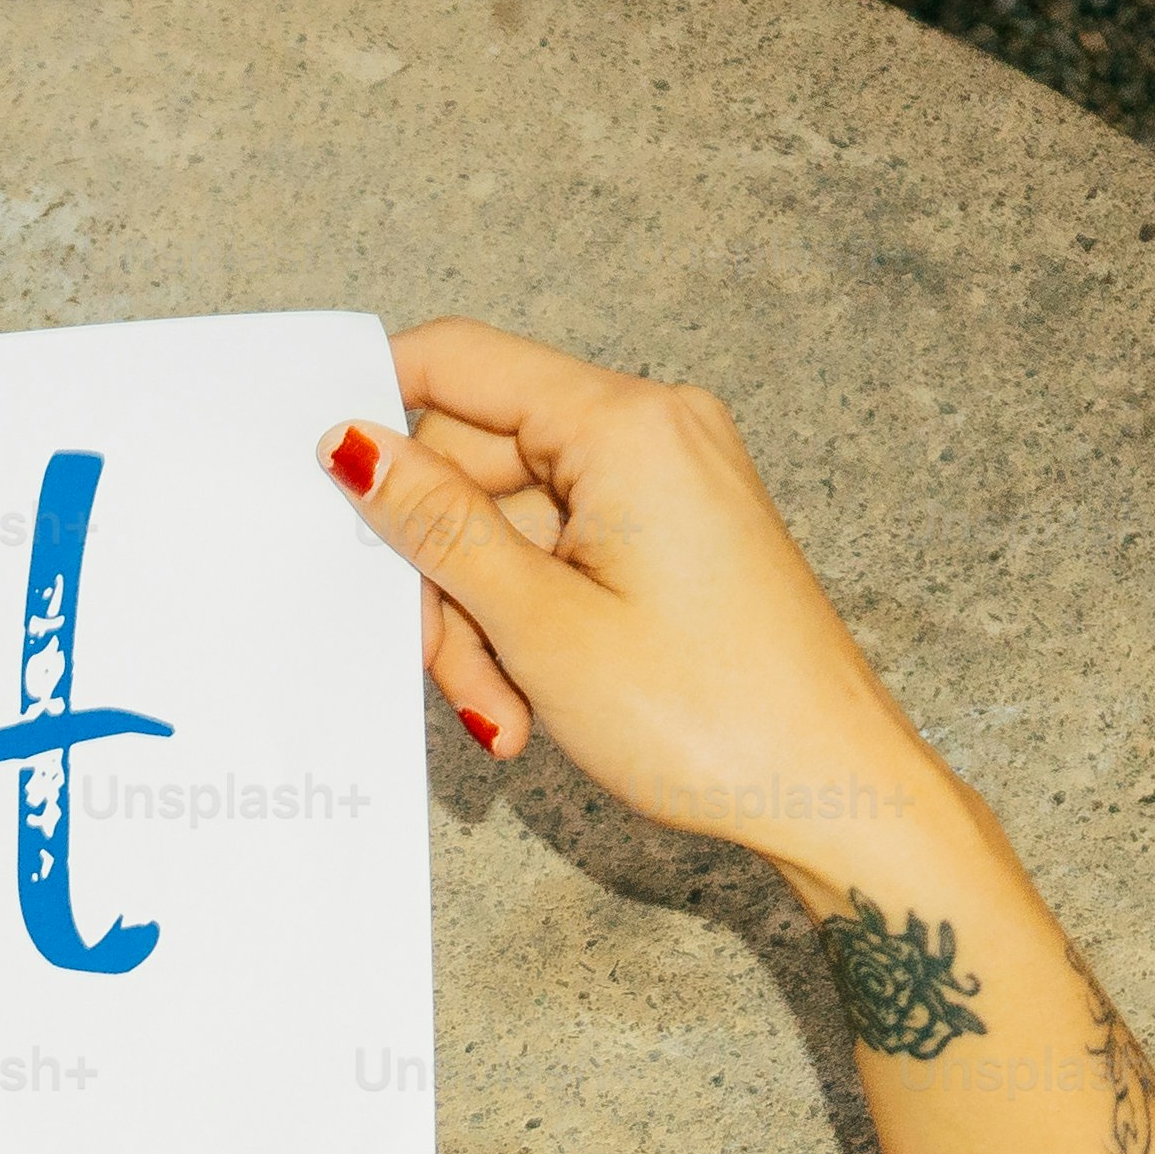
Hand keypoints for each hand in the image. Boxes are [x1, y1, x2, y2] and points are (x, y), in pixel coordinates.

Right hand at [317, 320, 962, 889]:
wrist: (832, 791)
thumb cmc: (714, 717)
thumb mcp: (540, 625)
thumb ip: (437, 527)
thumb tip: (352, 444)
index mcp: (626, 424)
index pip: (458, 362)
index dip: (376, 413)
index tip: (322, 491)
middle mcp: (652, 432)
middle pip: (476, 464)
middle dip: (443, 575)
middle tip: (447, 677)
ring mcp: (664, 486)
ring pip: (509, 526)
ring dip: (484, 623)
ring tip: (505, 712)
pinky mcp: (670, 537)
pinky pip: (558, 556)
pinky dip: (530, 626)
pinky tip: (535, 700)